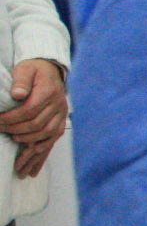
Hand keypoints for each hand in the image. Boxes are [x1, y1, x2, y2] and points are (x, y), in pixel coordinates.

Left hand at [3, 59, 67, 177]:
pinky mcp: (62, 121)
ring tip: (15, 143)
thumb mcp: (25, 69)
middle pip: (38, 124)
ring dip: (30, 141)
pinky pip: (55, 138)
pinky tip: (33, 156)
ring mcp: (61, 114)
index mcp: (48, 92)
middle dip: (17, 130)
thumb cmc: (34, 70)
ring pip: (48, 133)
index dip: (12, 118)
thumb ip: (21, 80)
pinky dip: (44, 149)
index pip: (30, 110)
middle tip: (1, 131)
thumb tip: (17, 95)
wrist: (50, 71)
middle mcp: (58, 105)